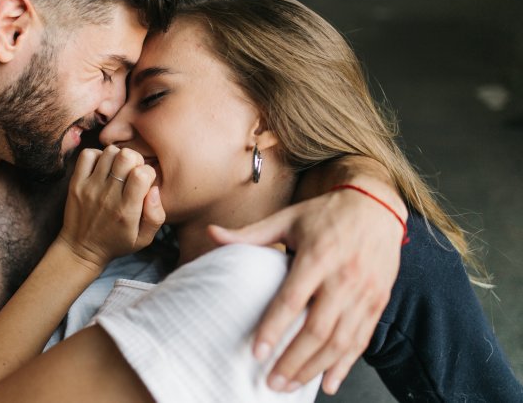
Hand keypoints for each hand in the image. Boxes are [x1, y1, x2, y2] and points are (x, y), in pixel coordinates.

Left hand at [59, 145, 164, 269]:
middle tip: (132, 172)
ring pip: (109, 152)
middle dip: (135, 159)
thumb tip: (154, 189)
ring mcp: (89, 188)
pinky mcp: (76, 183)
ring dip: (118, 157)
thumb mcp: (143, 239)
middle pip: (126, 157)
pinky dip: (98, 156)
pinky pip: (87, 155)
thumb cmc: (116, 243)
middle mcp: (107, 196)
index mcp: (126, 210)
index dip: (148, 172)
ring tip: (118, 170)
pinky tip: (103, 168)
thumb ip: (156, 216)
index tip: (145, 182)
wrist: (81, 250)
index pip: (142, 174)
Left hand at [208, 186, 403, 394]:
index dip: (274, 328)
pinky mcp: (378, 302)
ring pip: (340, 341)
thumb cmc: (326, 214)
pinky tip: (327, 383)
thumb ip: (250, 234)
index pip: (293, 299)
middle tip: (270, 381)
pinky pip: (362, 340)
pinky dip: (345, 365)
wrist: (377, 207)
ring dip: (314, 368)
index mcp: (318, 255)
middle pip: (318, 329)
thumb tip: (212, 234)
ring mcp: (365, 293)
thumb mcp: (287, 218)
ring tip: (290, 386)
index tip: (257, 352)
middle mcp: (344, 277)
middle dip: (293, 360)